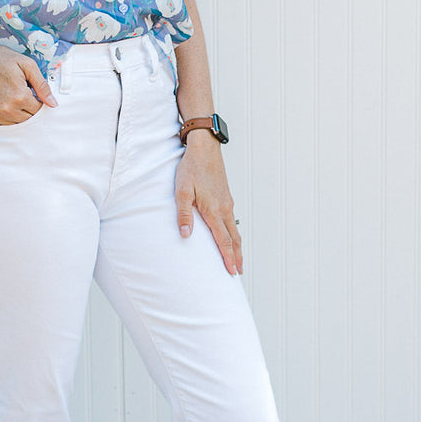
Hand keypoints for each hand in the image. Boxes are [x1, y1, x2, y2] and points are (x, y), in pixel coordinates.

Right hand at [0, 45, 57, 124]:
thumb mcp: (26, 65)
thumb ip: (42, 85)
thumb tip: (53, 103)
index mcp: (20, 96)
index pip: (40, 109)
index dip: (39, 100)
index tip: (33, 92)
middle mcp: (8, 109)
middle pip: (30, 118)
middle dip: (30, 107)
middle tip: (23, 93)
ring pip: (18, 123)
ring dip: (20, 113)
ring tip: (13, 96)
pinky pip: (5, 124)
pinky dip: (9, 117)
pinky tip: (6, 103)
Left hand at [174, 132, 242, 274]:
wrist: (205, 148)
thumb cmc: (192, 168)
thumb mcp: (182, 191)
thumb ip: (183, 214)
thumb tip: (185, 235)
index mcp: (214, 210)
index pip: (224, 240)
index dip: (228, 258)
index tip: (232, 272)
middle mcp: (224, 208)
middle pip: (234, 238)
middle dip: (237, 257)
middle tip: (238, 272)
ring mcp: (227, 202)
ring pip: (235, 229)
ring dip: (237, 246)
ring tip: (237, 258)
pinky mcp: (225, 197)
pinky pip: (231, 220)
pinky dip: (234, 233)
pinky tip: (230, 235)